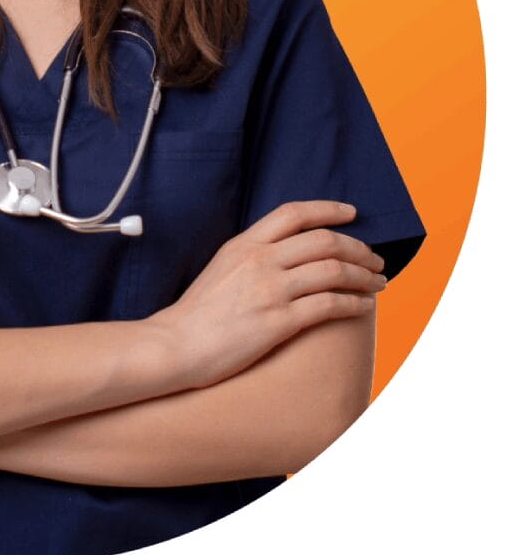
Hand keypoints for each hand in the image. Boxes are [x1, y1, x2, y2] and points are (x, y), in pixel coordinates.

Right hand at [150, 201, 386, 390]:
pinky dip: (354, 303)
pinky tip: (363, 307)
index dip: (329, 209)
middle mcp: (259, 261)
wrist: (176, 345)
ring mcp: (270, 290)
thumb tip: (287, 249)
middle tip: (375, 259)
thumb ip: (253, 254)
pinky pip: (328, 305)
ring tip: (378, 283)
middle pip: (324, 241)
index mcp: (245, 244)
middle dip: (359, 248)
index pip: (294, 213)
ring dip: (364, 276)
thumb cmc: (199, 312)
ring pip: (333, 271)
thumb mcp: (222, 266)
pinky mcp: (278, 322)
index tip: (353, 213)